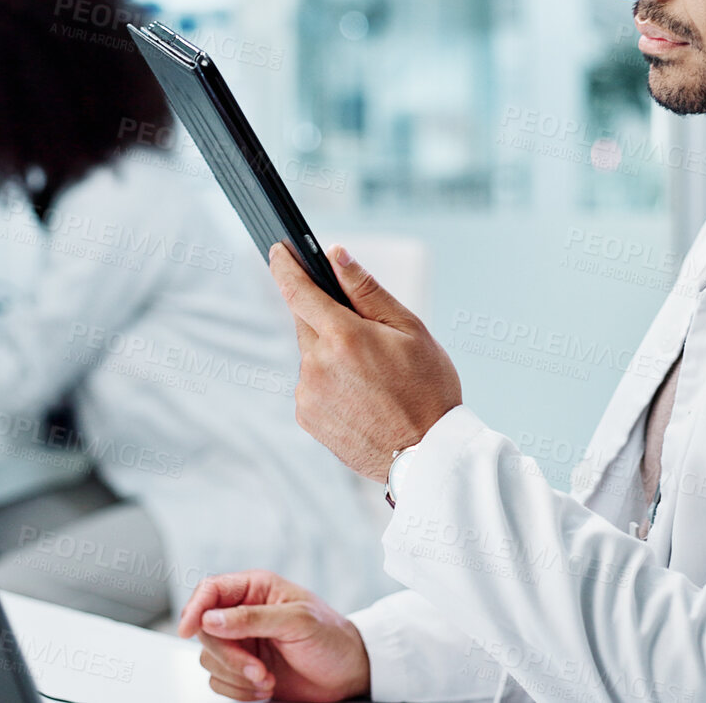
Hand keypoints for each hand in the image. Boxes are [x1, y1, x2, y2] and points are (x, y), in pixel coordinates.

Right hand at [177, 570, 369, 701]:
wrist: (349, 675)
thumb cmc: (332, 639)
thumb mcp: (297, 621)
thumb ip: (252, 617)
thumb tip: (210, 618)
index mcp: (256, 589)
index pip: (210, 590)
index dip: (194, 608)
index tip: (188, 631)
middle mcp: (243, 614)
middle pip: (205, 631)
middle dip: (228, 656)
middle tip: (256, 669)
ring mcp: (242, 644)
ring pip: (209, 659)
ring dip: (236, 677)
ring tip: (267, 680)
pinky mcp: (243, 671)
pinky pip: (219, 681)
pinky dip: (238, 691)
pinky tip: (265, 688)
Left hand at [270, 243, 461, 482]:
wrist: (426, 455)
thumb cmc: (428, 389)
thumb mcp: (410, 330)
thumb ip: (367, 290)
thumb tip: (336, 256)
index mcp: (344, 337)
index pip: (298, 290)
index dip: (285, 266)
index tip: (277, 251)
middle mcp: (318, 365)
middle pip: (307, 323)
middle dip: (328, 320)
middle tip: (366, 340)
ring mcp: (309, 393)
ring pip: (310, 356)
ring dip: (331, 355)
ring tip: (370, 377)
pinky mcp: (306, 417)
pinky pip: (311, 384)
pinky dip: (328, 382)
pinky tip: (359, 396)